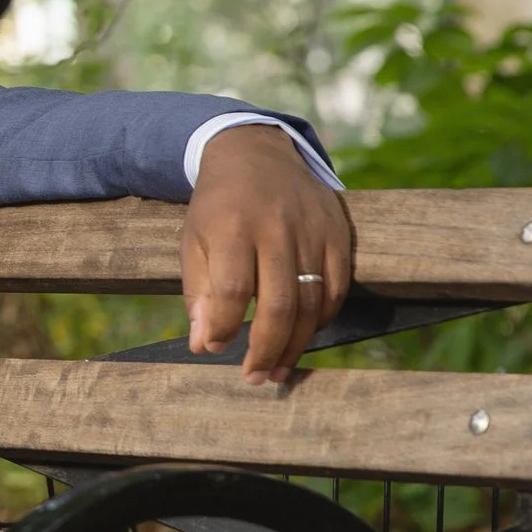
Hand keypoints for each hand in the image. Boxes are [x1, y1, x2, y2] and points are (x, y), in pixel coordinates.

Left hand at [182, 125, 352, 384]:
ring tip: (275, 369)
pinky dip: (321, 320)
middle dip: (265, 348)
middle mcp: (278, 228)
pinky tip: (302, 336)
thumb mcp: (193, 239)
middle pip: (280, 303)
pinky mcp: (338, 235)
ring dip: (295, 344)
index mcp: (233, 225)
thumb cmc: (217, 207)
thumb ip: (198, 291)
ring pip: (312, 303)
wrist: (256, 154)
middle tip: (253, 377)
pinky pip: (337, 289)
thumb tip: (202, 344)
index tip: (212, 349)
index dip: (224, 325)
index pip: (234, 288)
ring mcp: (313, 231)